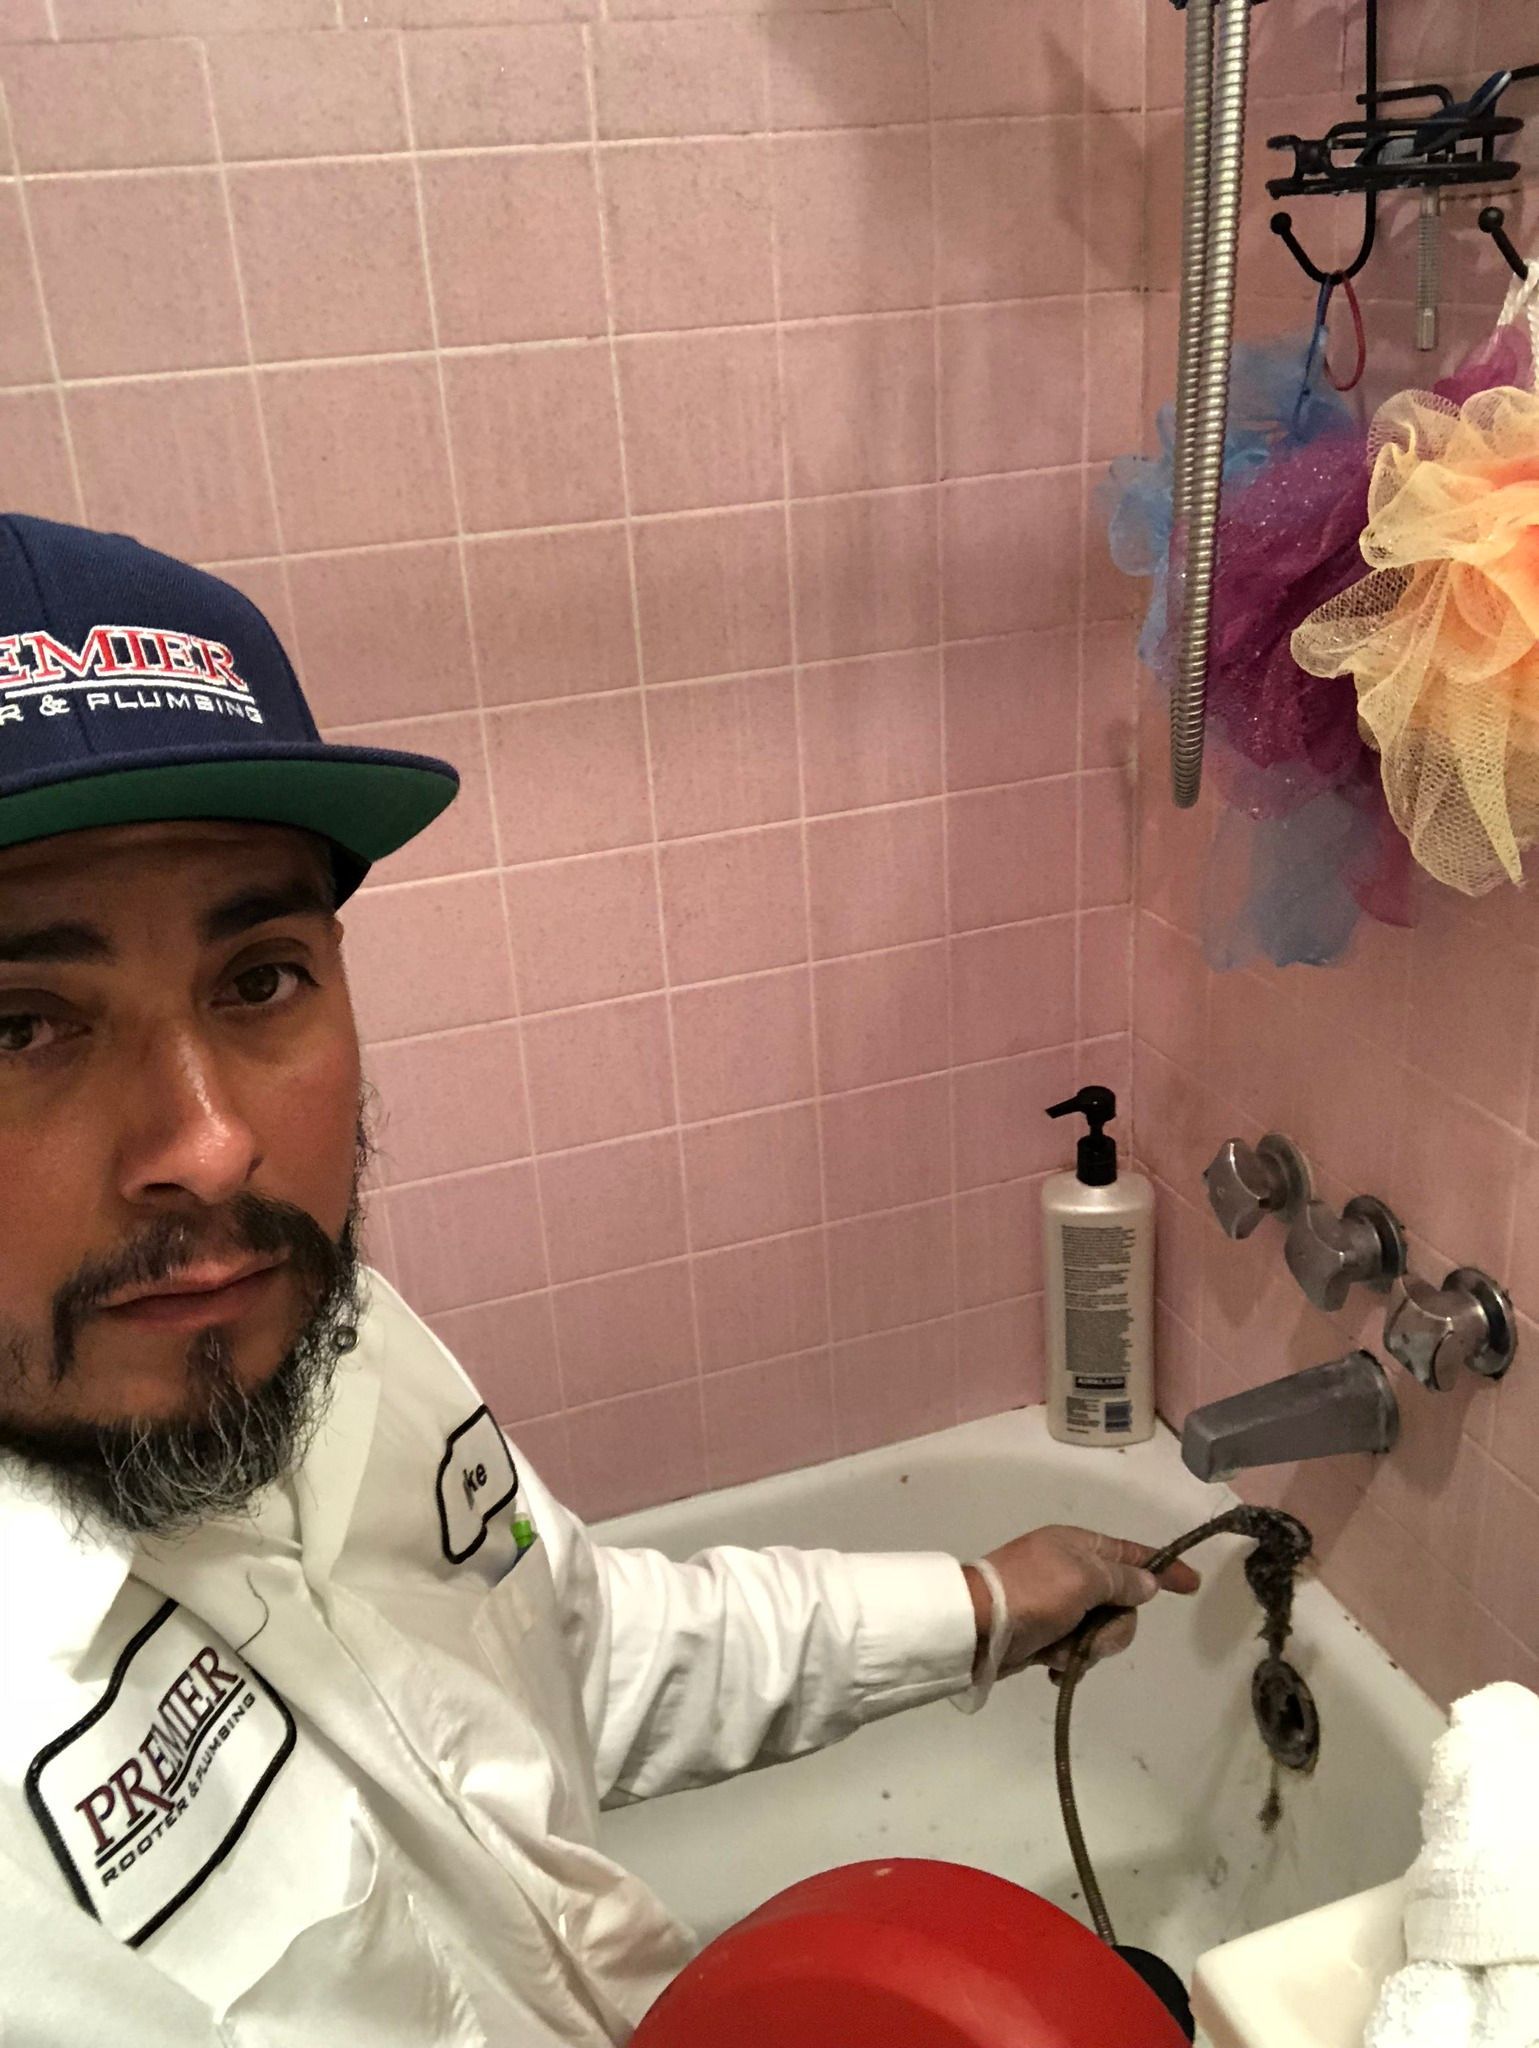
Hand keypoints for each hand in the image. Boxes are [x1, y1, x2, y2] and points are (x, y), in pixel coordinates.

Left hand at [961, 1526, 1200, 1682]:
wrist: (977, 1628)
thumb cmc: (1031, 1593)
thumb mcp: (1082, 1579)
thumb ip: (1121, 1580)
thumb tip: (1147, 1582)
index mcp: (1079, 1546)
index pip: (1133, 1554)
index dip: (1164, 1568)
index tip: (1192, 1585)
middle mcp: (1073, 1571)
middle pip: (1123, 1603)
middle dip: (1113, 1627)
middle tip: (1090, 1635)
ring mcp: (1060, 1604)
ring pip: (1103, 1631)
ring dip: (1088, 1648)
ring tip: (1062, 1652)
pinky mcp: (1047, 1634)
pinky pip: (1078, 1650)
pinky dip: (1070, 1661)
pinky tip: (1053, 1667)